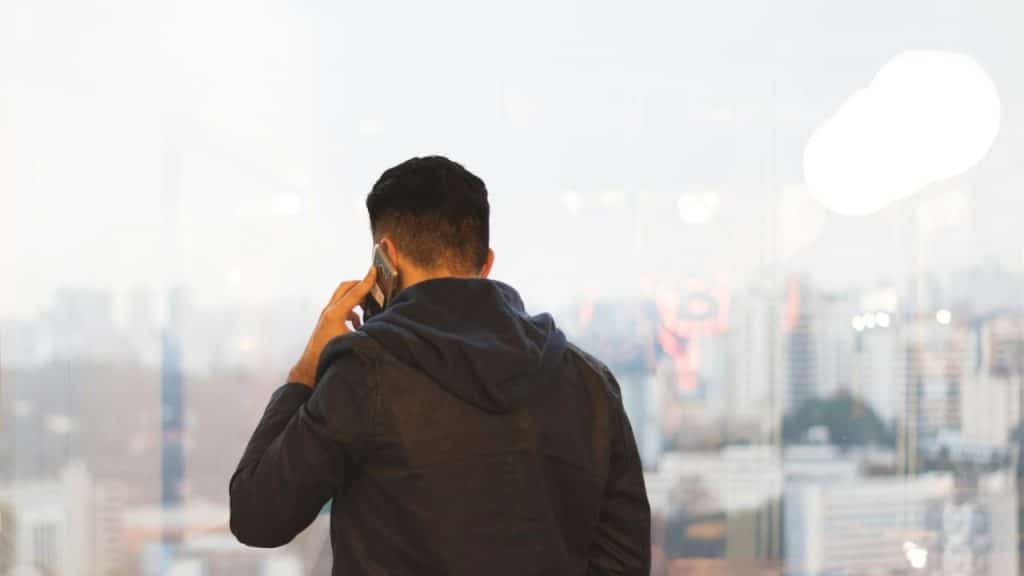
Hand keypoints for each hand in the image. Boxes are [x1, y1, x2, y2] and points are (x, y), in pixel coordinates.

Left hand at [288, 266, 376, 387]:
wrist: (310, 368)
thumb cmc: (328, 356)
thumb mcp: (353, 341)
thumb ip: (366, 329)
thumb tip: (381, 323)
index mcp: (335, 313)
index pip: (354, 292)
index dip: (367, 281)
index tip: (374, 270)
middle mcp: (329, 311)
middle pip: (345, 288)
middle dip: (360, 284)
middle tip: (374, 284)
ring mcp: (326, 316)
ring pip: (343, 298)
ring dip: (356, 298)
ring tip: (369, 305)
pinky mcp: (327, 322)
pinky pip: (342, 309)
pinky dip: (352, 311)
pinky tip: (359, 324)